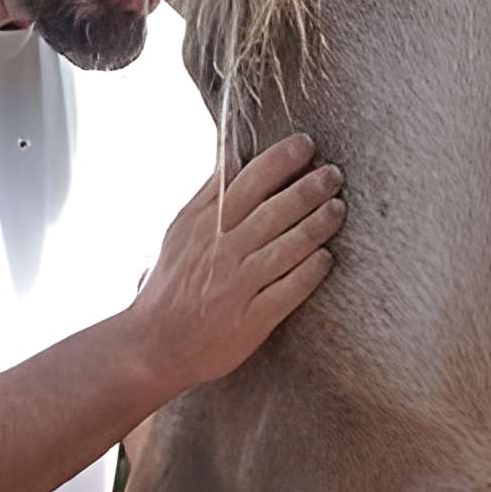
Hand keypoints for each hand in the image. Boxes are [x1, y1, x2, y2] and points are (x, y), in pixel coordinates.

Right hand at [126, 134, 344, 400]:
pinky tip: (326, 258)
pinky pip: (287, 291)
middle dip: (307, 188)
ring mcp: (235, 286)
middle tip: (333, 174)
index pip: (245, 182)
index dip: (278, 160)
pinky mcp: (249, 321)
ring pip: (284, 247)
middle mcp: (219, 251)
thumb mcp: (178, 233)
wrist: (151, 346)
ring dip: (316, 225)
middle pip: (271, 211)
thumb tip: (231, 156)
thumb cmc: (169, 286)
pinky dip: (308, 273)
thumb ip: (206, 196)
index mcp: (202, 225)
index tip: (305, 144)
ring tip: (338, 209)